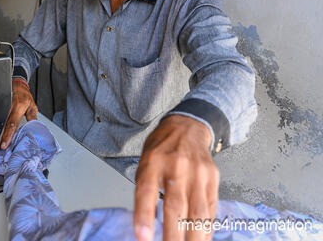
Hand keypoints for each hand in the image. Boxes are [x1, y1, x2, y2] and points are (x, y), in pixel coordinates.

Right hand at [0, 79, 37, 152]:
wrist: (17, 83)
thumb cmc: (24, 95)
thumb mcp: (32, 105)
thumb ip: (32, 117)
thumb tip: (34, 128)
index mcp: (17, 108)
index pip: (12, 124)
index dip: (7, 135)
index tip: (4, 145)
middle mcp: (8, 108)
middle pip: (1, 126)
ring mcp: (2, 107)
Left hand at [134, 114, 218, 240]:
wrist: (187, 127)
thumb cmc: (162, 149)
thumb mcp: (145, 162)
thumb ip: (145, 190)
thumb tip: (145, 225)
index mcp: (152, 161)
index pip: (146, 191)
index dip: (144, 216)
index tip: (142, 237)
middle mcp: (176, 166)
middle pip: (175, 206)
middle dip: (173, 235)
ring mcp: (198, 173)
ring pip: (197, 211)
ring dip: (193, 237)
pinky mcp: (213, 178)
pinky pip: (210, 208)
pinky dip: (206, 228)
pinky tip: (201, 239)